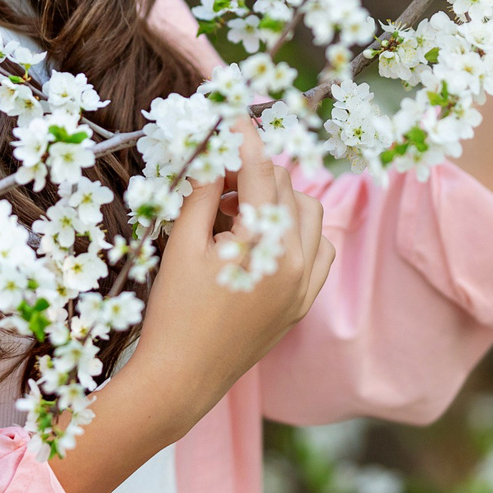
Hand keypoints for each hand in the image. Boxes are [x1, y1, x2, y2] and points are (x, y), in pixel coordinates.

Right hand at [132, 118, 332, 412]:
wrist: (181, 379)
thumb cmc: (173, 312)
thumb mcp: (182, 245)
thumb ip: (203, 192)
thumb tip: (213, 148)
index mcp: (266, 247)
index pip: (262, 172)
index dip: (245, 137)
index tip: (233, 113)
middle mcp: (297, 264)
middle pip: (286, 188)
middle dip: (254, 171)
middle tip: (217, 174)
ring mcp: (305, 287)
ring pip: (309, 215)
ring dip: (278, 200)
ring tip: (235, 210)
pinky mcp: (302, 304)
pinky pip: (319, 251)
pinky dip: (297, 233)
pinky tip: (261, 238)